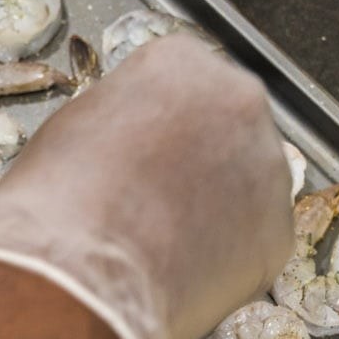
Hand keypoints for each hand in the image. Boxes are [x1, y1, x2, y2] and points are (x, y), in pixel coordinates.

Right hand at [0, 34, 295, 338]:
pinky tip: (185, 273)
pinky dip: (228, 258)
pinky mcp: (279, 232)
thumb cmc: (59, 200)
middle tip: (160, 199)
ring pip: (247, 185)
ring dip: (218, 208)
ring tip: (167, 244)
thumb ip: (126, 118)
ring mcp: (268, 167)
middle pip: (226, 127)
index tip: (143, 151)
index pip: (182, 81)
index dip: (158, 123)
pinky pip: (255, 241)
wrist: (77, 275)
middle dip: (198, 160)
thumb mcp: (76, 128)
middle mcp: (239, 100)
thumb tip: (139, 139)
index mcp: (181, 63)